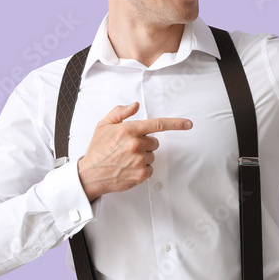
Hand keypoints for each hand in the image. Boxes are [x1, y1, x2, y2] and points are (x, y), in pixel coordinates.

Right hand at [76, 101, 191, 201]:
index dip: (176, 123)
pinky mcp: (141, 174)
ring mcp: (139, 160)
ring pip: (152, 156)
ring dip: (142, 157)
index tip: (188, 124)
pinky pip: (150, 169)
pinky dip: (142, 169)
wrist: (90, 174)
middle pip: (154, 142)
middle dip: (145, 144)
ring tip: (125, 159)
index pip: (157, 124)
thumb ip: (120, 112)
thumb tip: (135, 105)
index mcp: (129, 130)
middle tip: (128, 149)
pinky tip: (128, 168)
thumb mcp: (104, 125)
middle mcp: (136, 144)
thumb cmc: (97, 149)